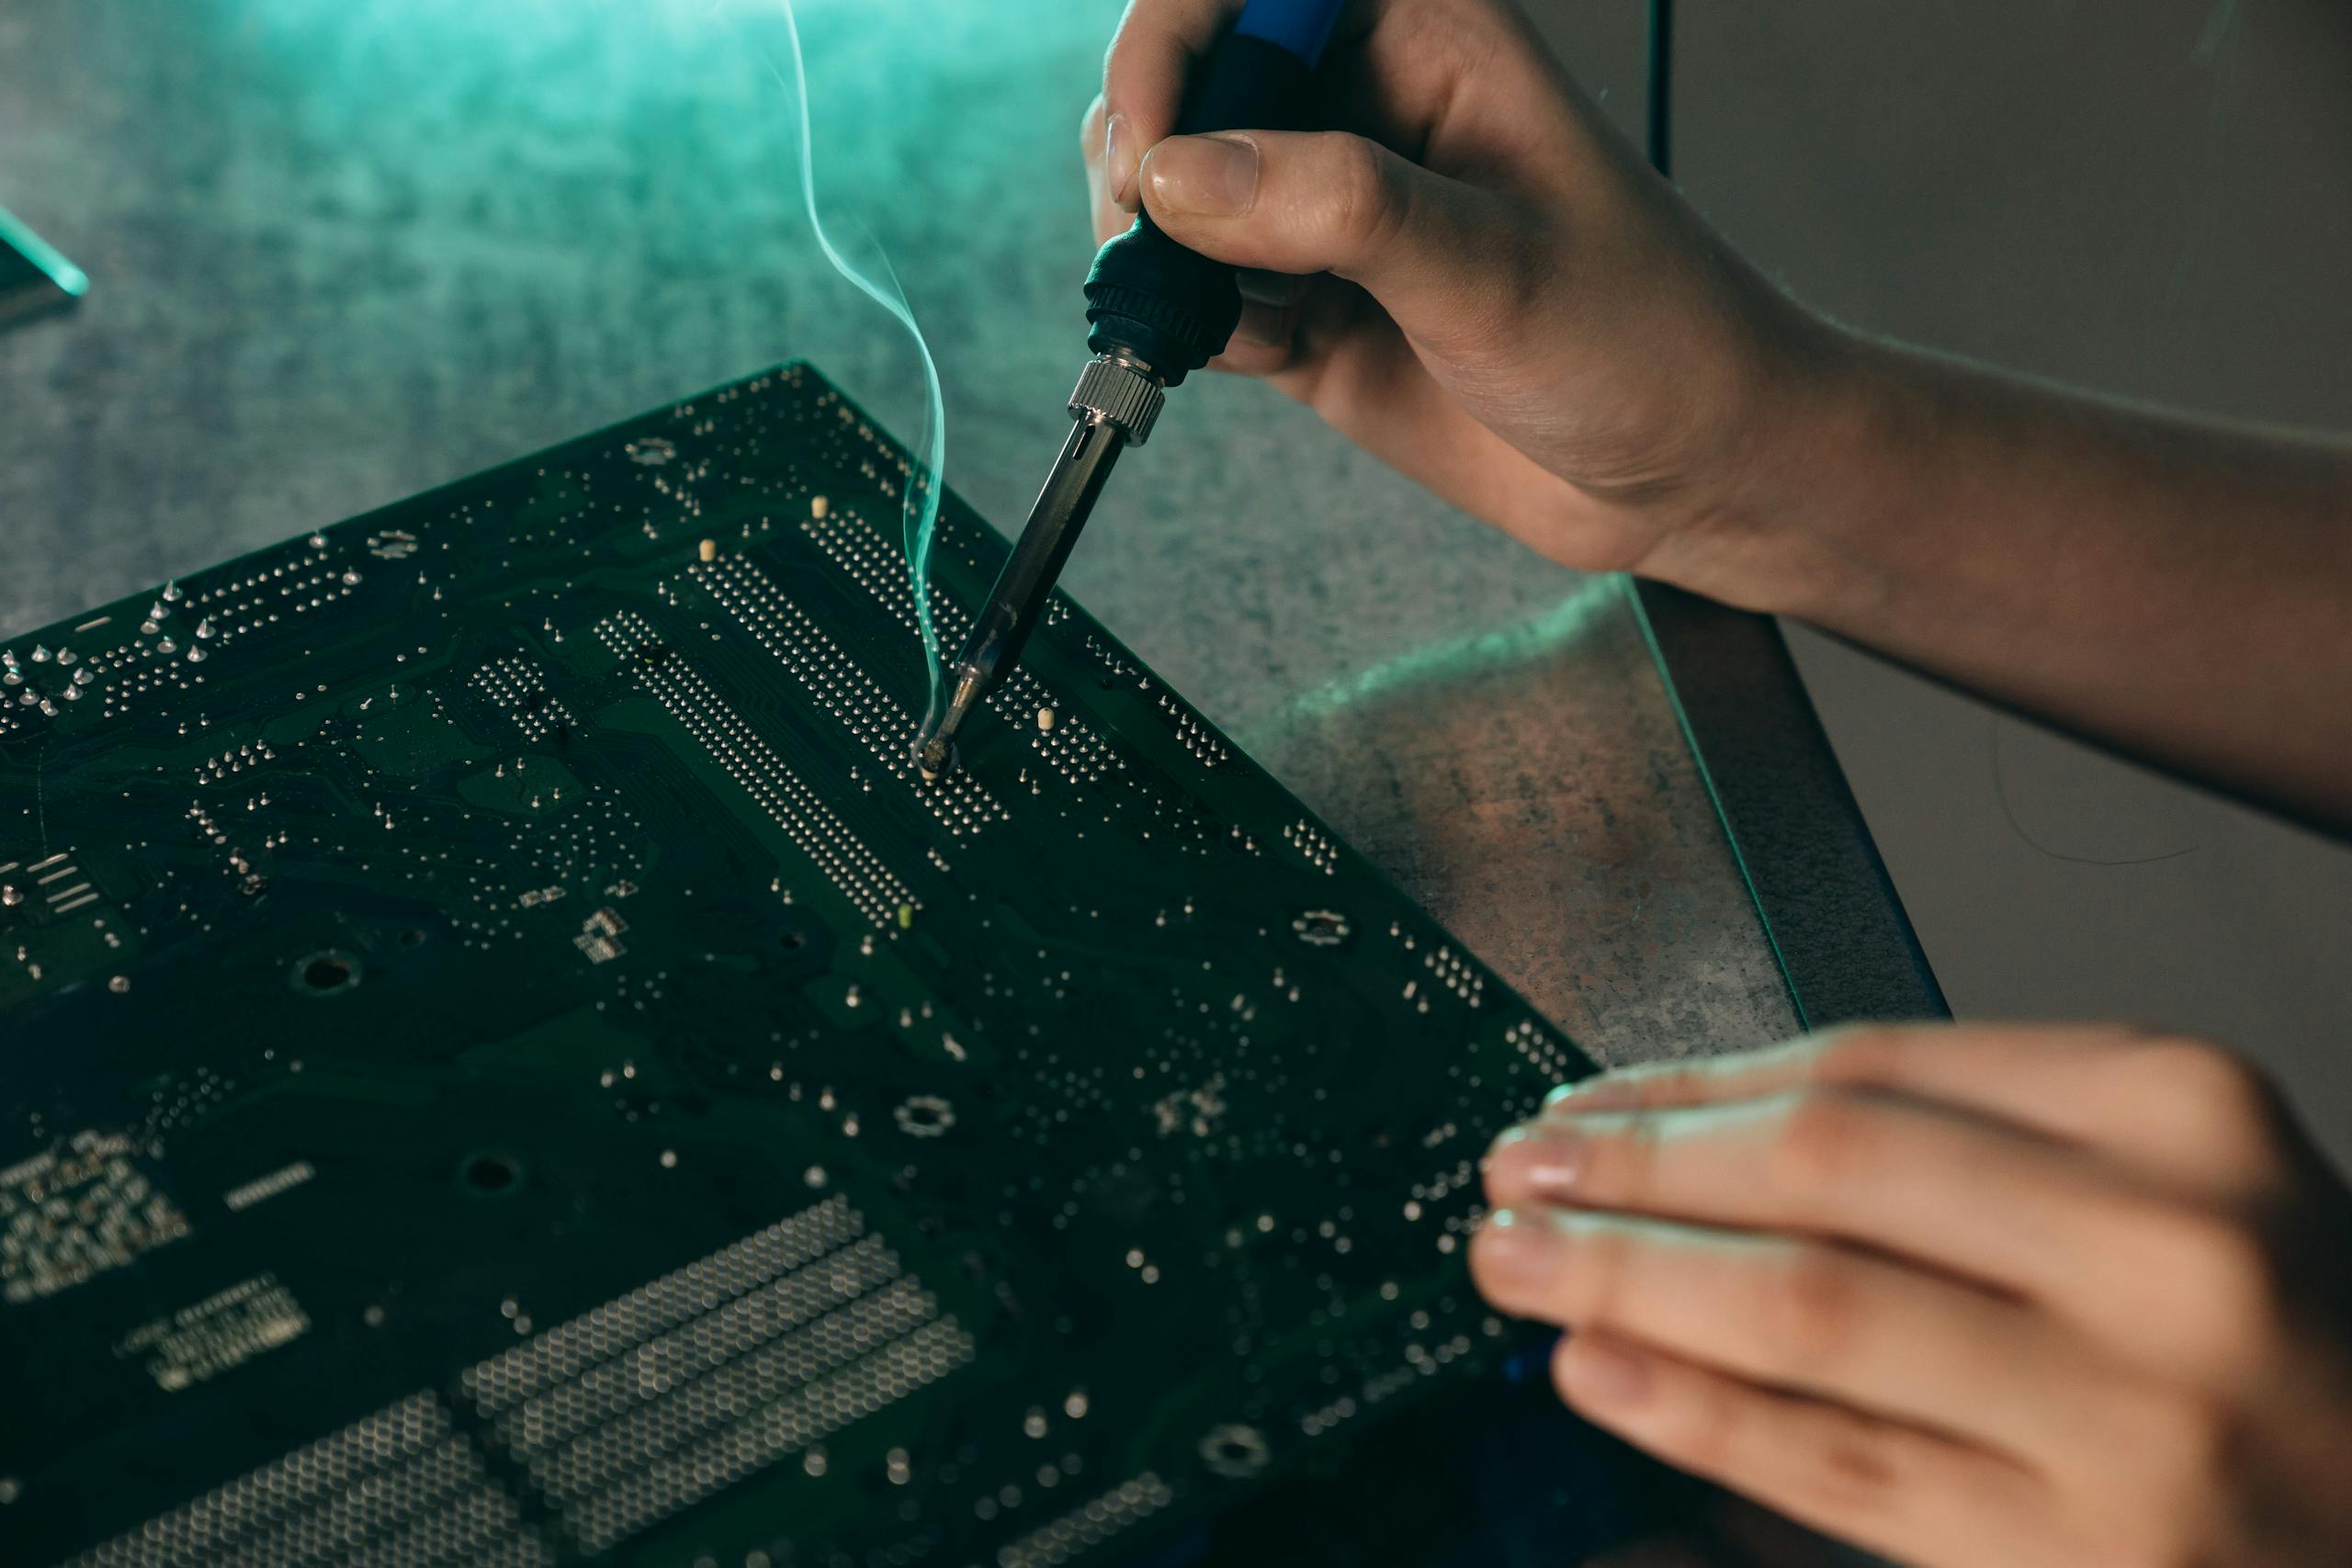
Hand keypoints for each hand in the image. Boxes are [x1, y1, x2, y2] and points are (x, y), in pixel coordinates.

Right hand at [1078, 0, 1841, 604]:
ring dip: (1162, 254)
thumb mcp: (1494, 266)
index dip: (1172, 47)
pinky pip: (1202, 295)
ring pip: (1175, 194)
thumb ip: (1337, 210)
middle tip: (1158, 243)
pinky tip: (1266, 354)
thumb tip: (1181, 177)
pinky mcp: (1312, 310)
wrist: (1685, 472)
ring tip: (1222, 312)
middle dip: (1147, 158)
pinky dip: (1197, 328)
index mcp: (1423, 34)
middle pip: (1186, 84)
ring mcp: (1329, 215)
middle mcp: (1363, 109)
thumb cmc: (1645, 337)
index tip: (1151, 147)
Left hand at [1470, 1024, 2351, 1566]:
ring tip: (1521, 1265)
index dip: (1691, 1083)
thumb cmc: (2271, 1340)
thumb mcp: (2157, 1186)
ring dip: (1627, 1280)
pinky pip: (1838, 1463)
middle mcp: (2163, 1247)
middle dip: (1636, 1168)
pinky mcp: (2080, 1555)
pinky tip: (1600, 1374)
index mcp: (2178, 1113)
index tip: (1584, 1098)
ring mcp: (2128, 1413)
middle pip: (1820, 1172)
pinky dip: (1696, 1414)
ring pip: (1806, 1310)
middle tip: (1520, 1172)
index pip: (1867, 1068)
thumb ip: (1959, 1150)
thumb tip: (1694, 1137)